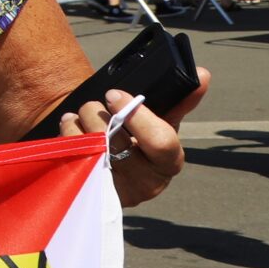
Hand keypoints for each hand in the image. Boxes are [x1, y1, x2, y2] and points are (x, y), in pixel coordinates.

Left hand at [57, 75, 208, 208]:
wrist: (108, 160)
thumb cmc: (138, 137)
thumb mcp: (160, 121)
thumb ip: (179, 100)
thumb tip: (202, 74)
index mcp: (169, 162)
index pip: (161, 141)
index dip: (136, 115)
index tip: (114, 94)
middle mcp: (147, 183)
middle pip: (117, 144)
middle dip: (98, 116)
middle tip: (92, 104)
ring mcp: (117, 190)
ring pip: (90, 149)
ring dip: (81, 123)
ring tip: (81, 114)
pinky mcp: (90, 193)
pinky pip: (71, 158)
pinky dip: (67, 135)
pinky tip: (70, 125)